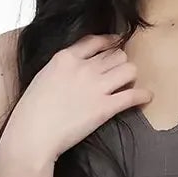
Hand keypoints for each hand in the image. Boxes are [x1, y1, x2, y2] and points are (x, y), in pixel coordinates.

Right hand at [2, 33, 151, 164]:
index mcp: (66, 58)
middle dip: (120, 63)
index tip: (115, 43)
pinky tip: (146, 97)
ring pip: (128, 69)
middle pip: (116, 55)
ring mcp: (96, 87)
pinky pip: (132, 95)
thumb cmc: (31, 111)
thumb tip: (74, 69)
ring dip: (131, 76)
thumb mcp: (43, 77)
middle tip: (119, 73)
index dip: (109, 42)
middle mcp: (84, 68)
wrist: (33, 134)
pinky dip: (142, 95)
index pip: (95, 41)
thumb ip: (62, 68)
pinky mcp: (105, 108)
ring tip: (129, 84)